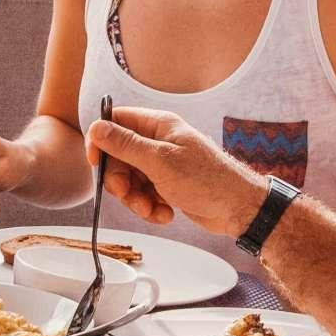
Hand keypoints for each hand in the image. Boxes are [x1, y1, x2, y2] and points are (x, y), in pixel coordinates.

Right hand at [84, 108, 265, 237]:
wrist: (238, 208)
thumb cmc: (207, 180)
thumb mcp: (160, 161)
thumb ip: (126, 145)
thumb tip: (96, 127)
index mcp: (158, 126)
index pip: (116, 122)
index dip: (101, 141)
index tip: (96, 163)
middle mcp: (158, 142)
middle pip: (118, 157)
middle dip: (120, 181)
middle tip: (128, 195)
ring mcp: (162, 165)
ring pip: (130, 180)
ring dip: (135, 199)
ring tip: (152, 209)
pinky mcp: (167, 185)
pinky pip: (144, 195)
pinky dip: (150, 207)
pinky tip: (166, 213)